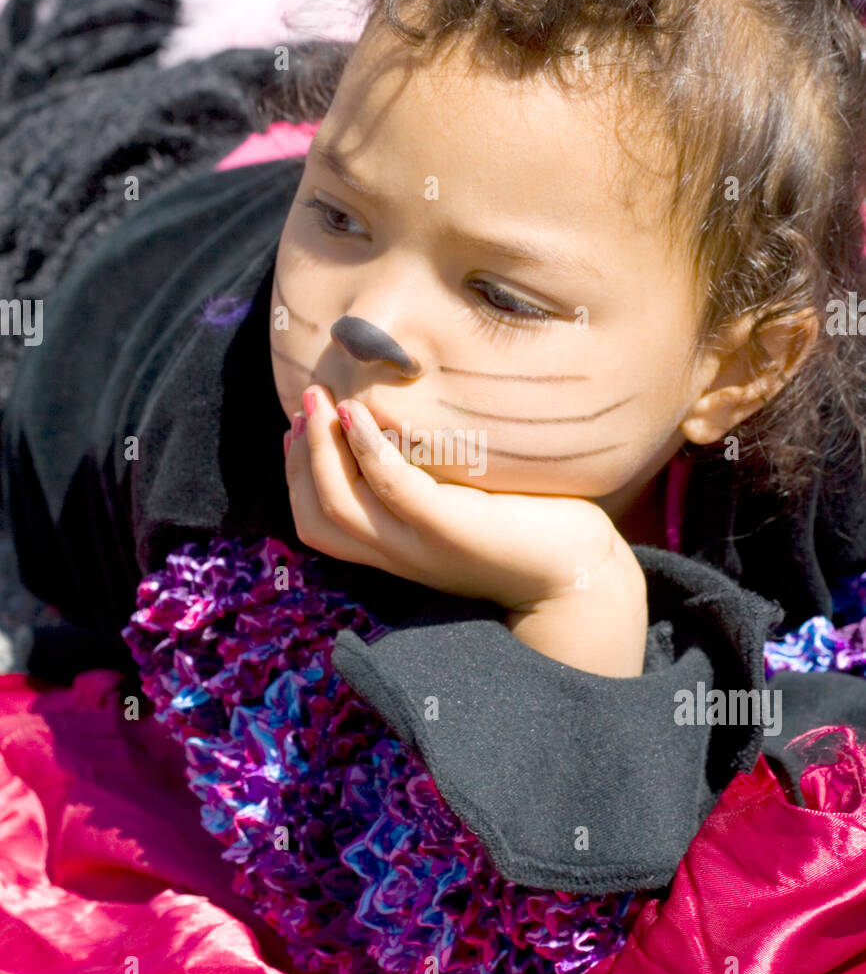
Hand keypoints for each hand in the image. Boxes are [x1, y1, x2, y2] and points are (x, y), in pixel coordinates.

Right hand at [284, 384, 647, 675]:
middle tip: (305, 404)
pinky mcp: (450, 529)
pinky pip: (392, 488)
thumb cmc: (529, 528)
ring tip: (321, 398)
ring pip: (338, 505)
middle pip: (315, 514)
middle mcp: (398, 552)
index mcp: (395, 549)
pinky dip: (366, 448)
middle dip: (298, 458)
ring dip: (320, 449)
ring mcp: (420, 544)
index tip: (297, 427)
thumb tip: (409, 427)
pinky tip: (361, 414)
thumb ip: (432, 477)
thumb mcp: (464, 502)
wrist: (580, 575)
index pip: (318, 522)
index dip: (297, 474)